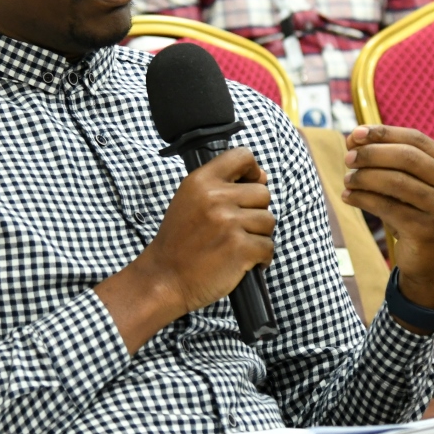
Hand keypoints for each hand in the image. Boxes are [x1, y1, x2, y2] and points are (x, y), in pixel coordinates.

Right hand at [95, 148, 273, 351]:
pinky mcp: (240, 248)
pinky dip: (261, 258)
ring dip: (258, 236)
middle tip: (234, 229)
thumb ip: (221, 185)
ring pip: (269, 221)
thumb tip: (262, 177)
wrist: (164, 278)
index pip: (242, 156)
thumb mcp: (190, 200)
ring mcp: (229, 222)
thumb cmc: (179, 241)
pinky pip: (268, 247)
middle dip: (255, 212)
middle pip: (263, 193)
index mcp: (201, 181)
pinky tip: (242, 262)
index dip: (253, 171)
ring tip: (236, 246)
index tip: (249, 185)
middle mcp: (215, 197)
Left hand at [341, 125, 433, 325]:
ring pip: (395, 181)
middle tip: (348, 158)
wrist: (428, 261)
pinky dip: (363, 199)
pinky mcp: (427, 230)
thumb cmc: (411, 213)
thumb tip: (352, 138)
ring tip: (347, 180)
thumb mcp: (405, 182)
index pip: (415, 138)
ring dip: (364, 177)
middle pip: (406, 156)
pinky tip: (348, 197)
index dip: (383, 133)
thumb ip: (384, 159)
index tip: (354, 135)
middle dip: (372, 154)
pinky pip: (387, 207)